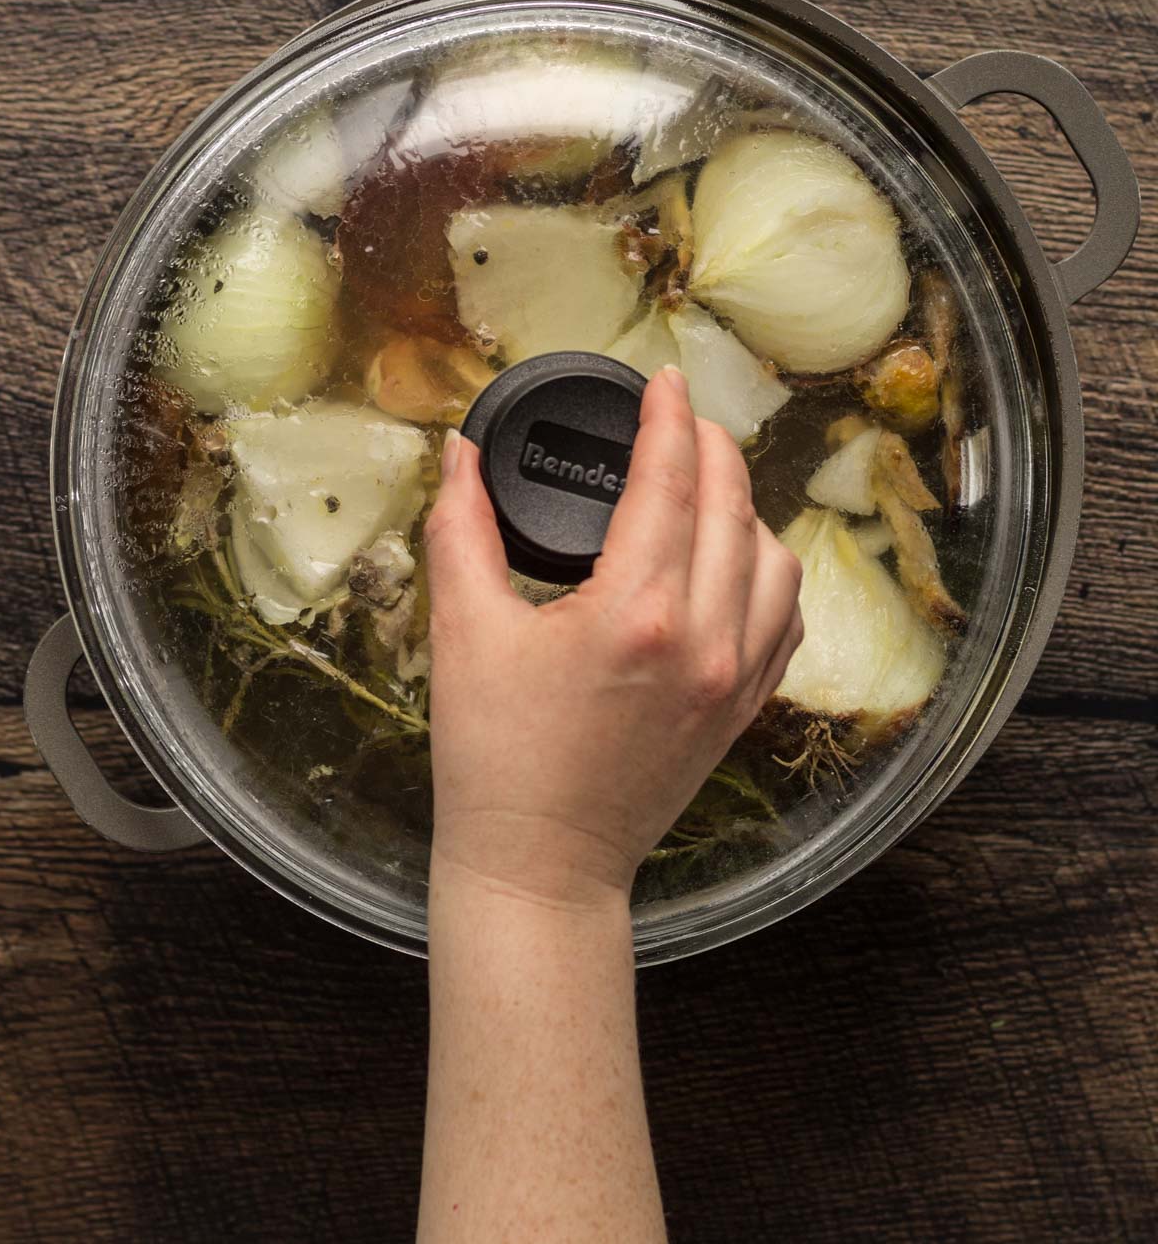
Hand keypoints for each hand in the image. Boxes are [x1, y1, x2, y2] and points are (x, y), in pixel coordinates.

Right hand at [424, 366, 803, 910]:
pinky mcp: (744, 710)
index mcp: (636, 611)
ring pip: (775, 558)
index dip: (669, 416)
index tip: (663, 379)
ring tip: (705, 483)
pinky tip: (738, 557)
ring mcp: (735, 679)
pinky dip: (771, 572)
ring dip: (745, 506)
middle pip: (731, 504)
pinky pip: (787, 620)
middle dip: (710, 444)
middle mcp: (704, 639)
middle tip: (679, 415)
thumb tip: (459, 453)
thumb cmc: (494, 756)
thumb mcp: (465, 631)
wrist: (540, 867)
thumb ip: (462, 529)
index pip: (670, 478)